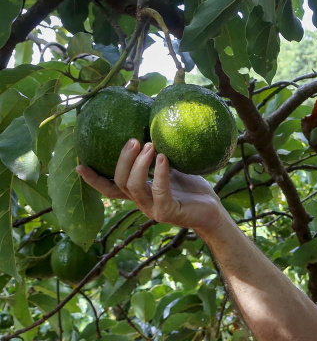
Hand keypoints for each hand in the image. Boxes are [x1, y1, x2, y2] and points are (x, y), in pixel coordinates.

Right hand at [77, 139, 226, 234]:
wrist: (213, 211)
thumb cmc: (192, 189)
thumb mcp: (171, 169)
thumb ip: (158, 158)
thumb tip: (152, 127)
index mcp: (139, 193)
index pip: (111, 188)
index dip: (94, 179)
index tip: (79, 165)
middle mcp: (142, 203)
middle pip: (120, 183)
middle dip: (122, 160)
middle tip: (133, 139)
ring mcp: (153, 210)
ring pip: (134, 187)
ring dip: (139, 164)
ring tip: (149, 145)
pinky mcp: (168, 213)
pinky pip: (160, 192)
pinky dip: (160, 173)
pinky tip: (163, 157)